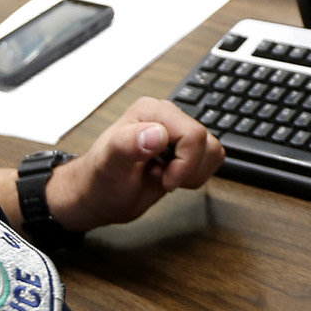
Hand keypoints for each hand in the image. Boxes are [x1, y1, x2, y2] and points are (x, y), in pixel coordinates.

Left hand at [44, 98, 224, 230]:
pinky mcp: (184, 149)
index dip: (184, 163)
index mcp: (151, 112)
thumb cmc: (99, 181)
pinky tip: (170, 176)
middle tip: (159, 177)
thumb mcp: (109, 165)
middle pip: (205, 143)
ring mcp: (176, 134)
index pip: (192, 134)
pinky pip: (210, 159)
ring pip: (212, 151)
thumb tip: (157, 134)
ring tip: (163, 175)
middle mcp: (166, 118)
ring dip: (191, 173)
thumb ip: (128, 145)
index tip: (162, 178)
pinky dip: (194, 176)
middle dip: (187, 169)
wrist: (98, 198)